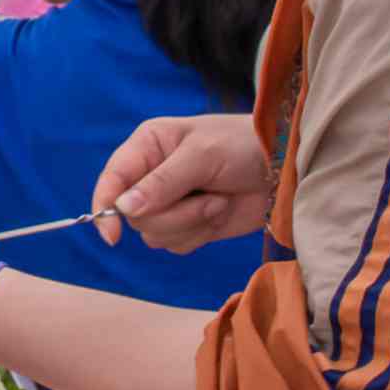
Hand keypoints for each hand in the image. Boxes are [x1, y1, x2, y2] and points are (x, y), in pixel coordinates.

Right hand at [91, 112, 273, 251]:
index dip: (104, 207)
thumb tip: (122, 208)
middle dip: (172, 214)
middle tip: (205, 196)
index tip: (111, 235)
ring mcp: (170, 204)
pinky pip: (177, 245)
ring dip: (190, 223)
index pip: (111, 181)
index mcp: (147, 148)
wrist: (285, 167)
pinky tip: (219, 212)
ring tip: (217, 200)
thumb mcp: (202, 155)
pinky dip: (200, 234)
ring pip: (155, 234)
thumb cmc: (243, 145)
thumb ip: (162, 183)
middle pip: (134, 216)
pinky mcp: (190, 226)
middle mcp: (151, 177)